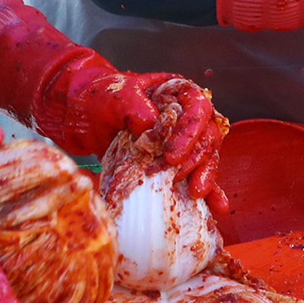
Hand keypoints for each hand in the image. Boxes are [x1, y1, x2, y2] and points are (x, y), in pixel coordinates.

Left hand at [44, 71, 227, 213]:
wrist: (86, 119)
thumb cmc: (104, 100)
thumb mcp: (115, 96)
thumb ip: (133, 104)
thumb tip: (151, 122)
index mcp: (178, 94)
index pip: (198, 109)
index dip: (190, 132)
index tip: (172, 155)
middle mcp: (187, 118)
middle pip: (208, 136)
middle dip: (196, 159)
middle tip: (176, 175)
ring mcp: (183, 143)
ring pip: (207, 158)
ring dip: (205, 176)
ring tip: (197, 193)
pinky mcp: (175, 165)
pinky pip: (196, 178)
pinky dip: (209, 193)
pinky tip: (217, 207)